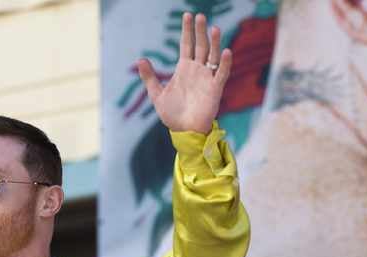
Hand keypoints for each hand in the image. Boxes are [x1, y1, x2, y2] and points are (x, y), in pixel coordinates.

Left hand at [138, 13, 231, 133]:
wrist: (184, 131)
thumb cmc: (172, 114)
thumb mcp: (156, 94)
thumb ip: (149, 77)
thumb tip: (140, 59)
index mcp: (184, 69)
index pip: (186, 44)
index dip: (187, 30)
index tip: (188, 15)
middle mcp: (197, 70)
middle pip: (200, 46)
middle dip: (200, 31)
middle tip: (200, 16)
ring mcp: (207, 78)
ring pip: (212, 56)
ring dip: (214, 42)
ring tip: (214, 28)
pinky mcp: (215, 89)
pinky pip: (221, 73)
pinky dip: (225, 63)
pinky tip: (226, 51)